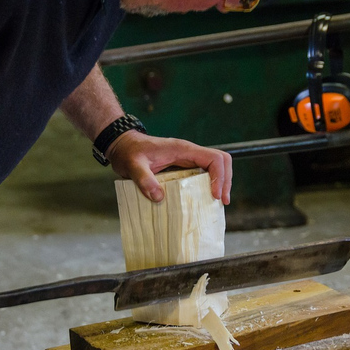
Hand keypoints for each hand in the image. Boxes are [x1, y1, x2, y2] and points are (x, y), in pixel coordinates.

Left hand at [107, 131, 232, 204]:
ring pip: (215, 167)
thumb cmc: (128, 153)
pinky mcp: (184, 167)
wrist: (123, 146)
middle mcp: (189, 153)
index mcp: (183, 149)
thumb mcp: (133, 166)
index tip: (215, 195)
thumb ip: (144, 179)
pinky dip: (210, 185)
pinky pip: (204, 173)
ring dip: (221, 183)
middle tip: (222, 201)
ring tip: (217, 202)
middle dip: (226, 181)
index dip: (219, 177)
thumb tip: (159, 197)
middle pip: (221, 161)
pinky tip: (205, 199)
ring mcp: (188, 159)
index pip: (214, 158)